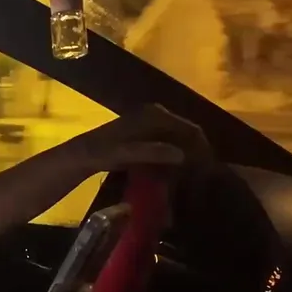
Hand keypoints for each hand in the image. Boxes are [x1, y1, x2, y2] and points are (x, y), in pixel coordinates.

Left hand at [84, 104, 210, 172]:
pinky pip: (169, 145)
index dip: (201, 149)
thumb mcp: (126, 153)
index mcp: (156, 114)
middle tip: (202, 177)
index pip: (190, 129)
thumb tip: (182, 155)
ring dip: (186, 157)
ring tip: (192, 177)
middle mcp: (158, 114)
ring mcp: (152, 124)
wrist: (83, 154)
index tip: (208, 170)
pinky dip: (174, 158)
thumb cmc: (102, 152)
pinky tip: (176, 174)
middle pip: (187, 134)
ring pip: (179, 140)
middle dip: (196, 154)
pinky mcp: (148, 135)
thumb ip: (152, 152)